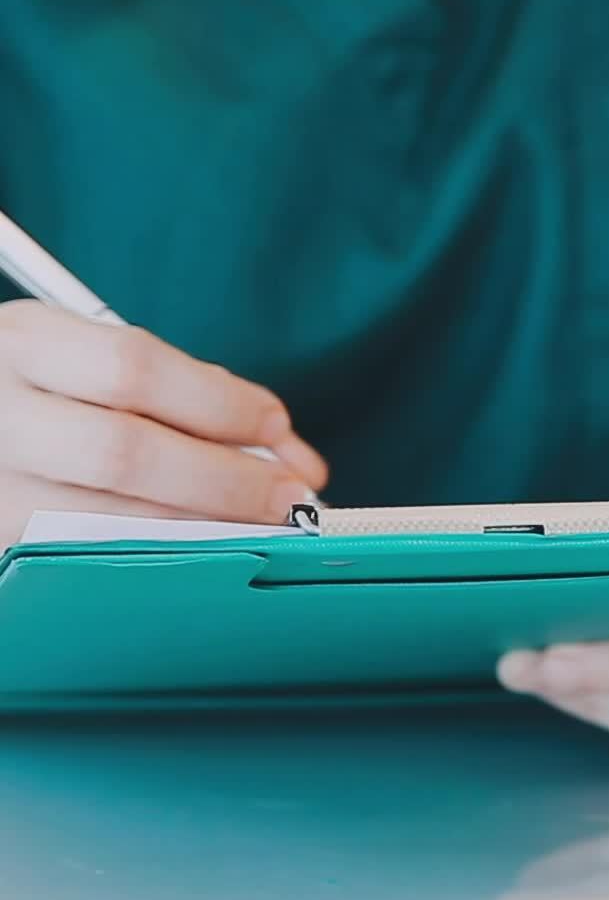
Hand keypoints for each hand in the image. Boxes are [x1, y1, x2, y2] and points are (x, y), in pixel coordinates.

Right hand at [0, 301, 327, 543]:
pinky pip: (87, 556)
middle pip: (124, 453)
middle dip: (224, 479)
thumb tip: (287, 451)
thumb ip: (186, 390)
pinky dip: (159, 552)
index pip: (133, 369)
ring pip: (106, 519)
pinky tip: (203, 547)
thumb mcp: (89, 356)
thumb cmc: (44, 386)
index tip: (276, 426)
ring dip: (202, 527)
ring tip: (261, 526)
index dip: (218, 403)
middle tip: (290, 495)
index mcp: (24, 344)